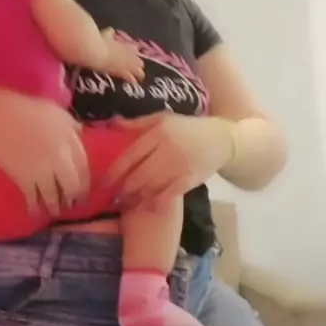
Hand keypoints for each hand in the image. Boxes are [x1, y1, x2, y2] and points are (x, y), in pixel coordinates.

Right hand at [0, 94, 88, 214]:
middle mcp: (60, 160)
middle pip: (73, 184)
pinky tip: (35, 213)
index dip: (85, 178)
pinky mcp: (24, 180)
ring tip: (55, 212)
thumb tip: (80, 133)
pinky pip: (32, 197)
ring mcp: (42, 172)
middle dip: (75, 196)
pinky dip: (34, 207)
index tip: (84, 186)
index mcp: (69, 141)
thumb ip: (70, 124)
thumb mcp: (56, 111)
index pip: (84, 165)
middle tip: (73, 204)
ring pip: (54, 195)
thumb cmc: (26, 110)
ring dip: (56, 206)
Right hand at [101, 28, 144, 83]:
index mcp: (124, 45)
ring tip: (140, 77)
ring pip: (138, 70)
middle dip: (138, 64)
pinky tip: (134, 83)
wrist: (97, 52)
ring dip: (138, 73)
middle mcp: (128, 55)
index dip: (134, 52)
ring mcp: (126, 64)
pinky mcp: (122, 72)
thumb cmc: (99, 42)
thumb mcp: (105, 35)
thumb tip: (111, 29)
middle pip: (139, 61)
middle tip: (137, 68)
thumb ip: (109, 33)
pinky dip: (133, 81)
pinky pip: (131, 78)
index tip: (135, 53)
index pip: (134, 49)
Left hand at [106, 113, 234, 206]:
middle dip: (124, 189)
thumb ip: (138, 123)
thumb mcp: (163, 118)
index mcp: (159, 132)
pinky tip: (148, 207)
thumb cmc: (188, 128)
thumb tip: (112, 123)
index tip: (103, 183)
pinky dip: (157, 203)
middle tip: (114, 198)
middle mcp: (169, 149)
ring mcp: (180, 166)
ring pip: (152, 187)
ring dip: (137, 198)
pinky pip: (169, 195)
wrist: (222, 139)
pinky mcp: (190, 180)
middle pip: (139, 175)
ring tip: (127, 203)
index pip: (131, 155)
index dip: (115, 171)